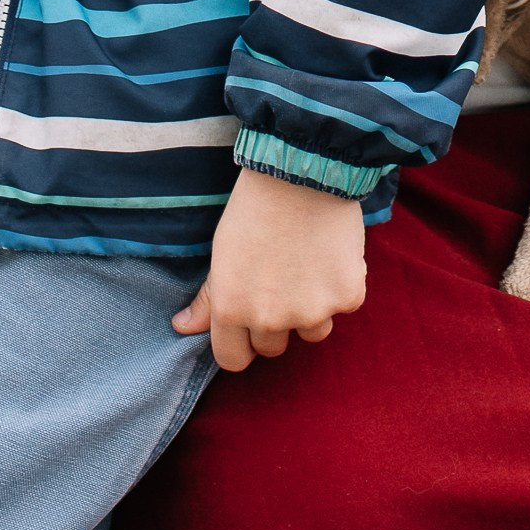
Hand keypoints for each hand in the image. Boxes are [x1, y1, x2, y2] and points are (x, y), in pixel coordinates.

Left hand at [174, 166, 366, 369]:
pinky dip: (342, 285)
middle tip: (282, 278)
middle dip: (277, 320)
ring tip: (309, 263)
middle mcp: (270, 319)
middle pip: (274, 347)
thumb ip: (209, 297)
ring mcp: (311, 311)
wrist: (304, 169)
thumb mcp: (222, 251)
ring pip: (313, 330)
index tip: (250, 322)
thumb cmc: (255, 207)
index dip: (241, 343)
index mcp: (232, 310)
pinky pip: (344, 306)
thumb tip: (183, 327)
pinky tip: (332, 252)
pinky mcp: (346, 297)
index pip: (234, 360)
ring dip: (312, 308)